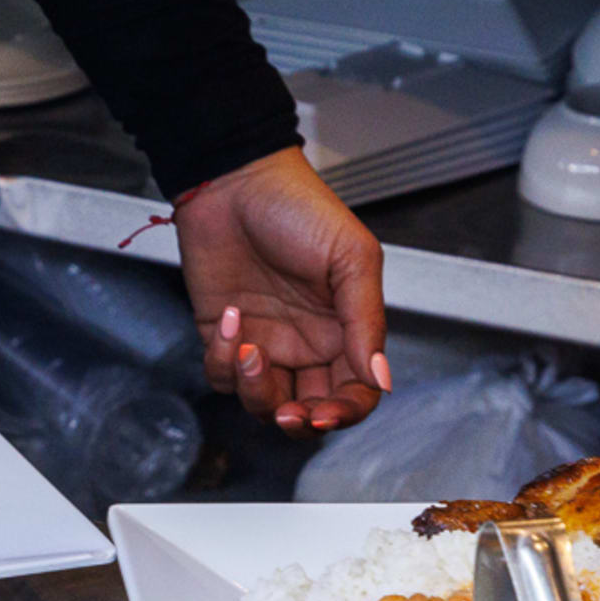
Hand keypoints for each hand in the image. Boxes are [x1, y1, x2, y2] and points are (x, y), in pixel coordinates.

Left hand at [174, 148, 388, 432]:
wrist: (233, 181)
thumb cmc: (298, 207)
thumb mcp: (350, 258)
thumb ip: (367, 323)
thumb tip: (380, 379)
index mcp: (345, 329)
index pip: (355, 391)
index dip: (345, 413)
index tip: (325, 414)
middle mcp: (306, 343)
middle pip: (308, 409)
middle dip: (298, 419)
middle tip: (288, 410)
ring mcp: (263, 341)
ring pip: (262, 402)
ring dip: (255, 390)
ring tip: (248, 349)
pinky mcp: (219, 336)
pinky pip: (221, 376)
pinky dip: (221, 359)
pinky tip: (227, 317)